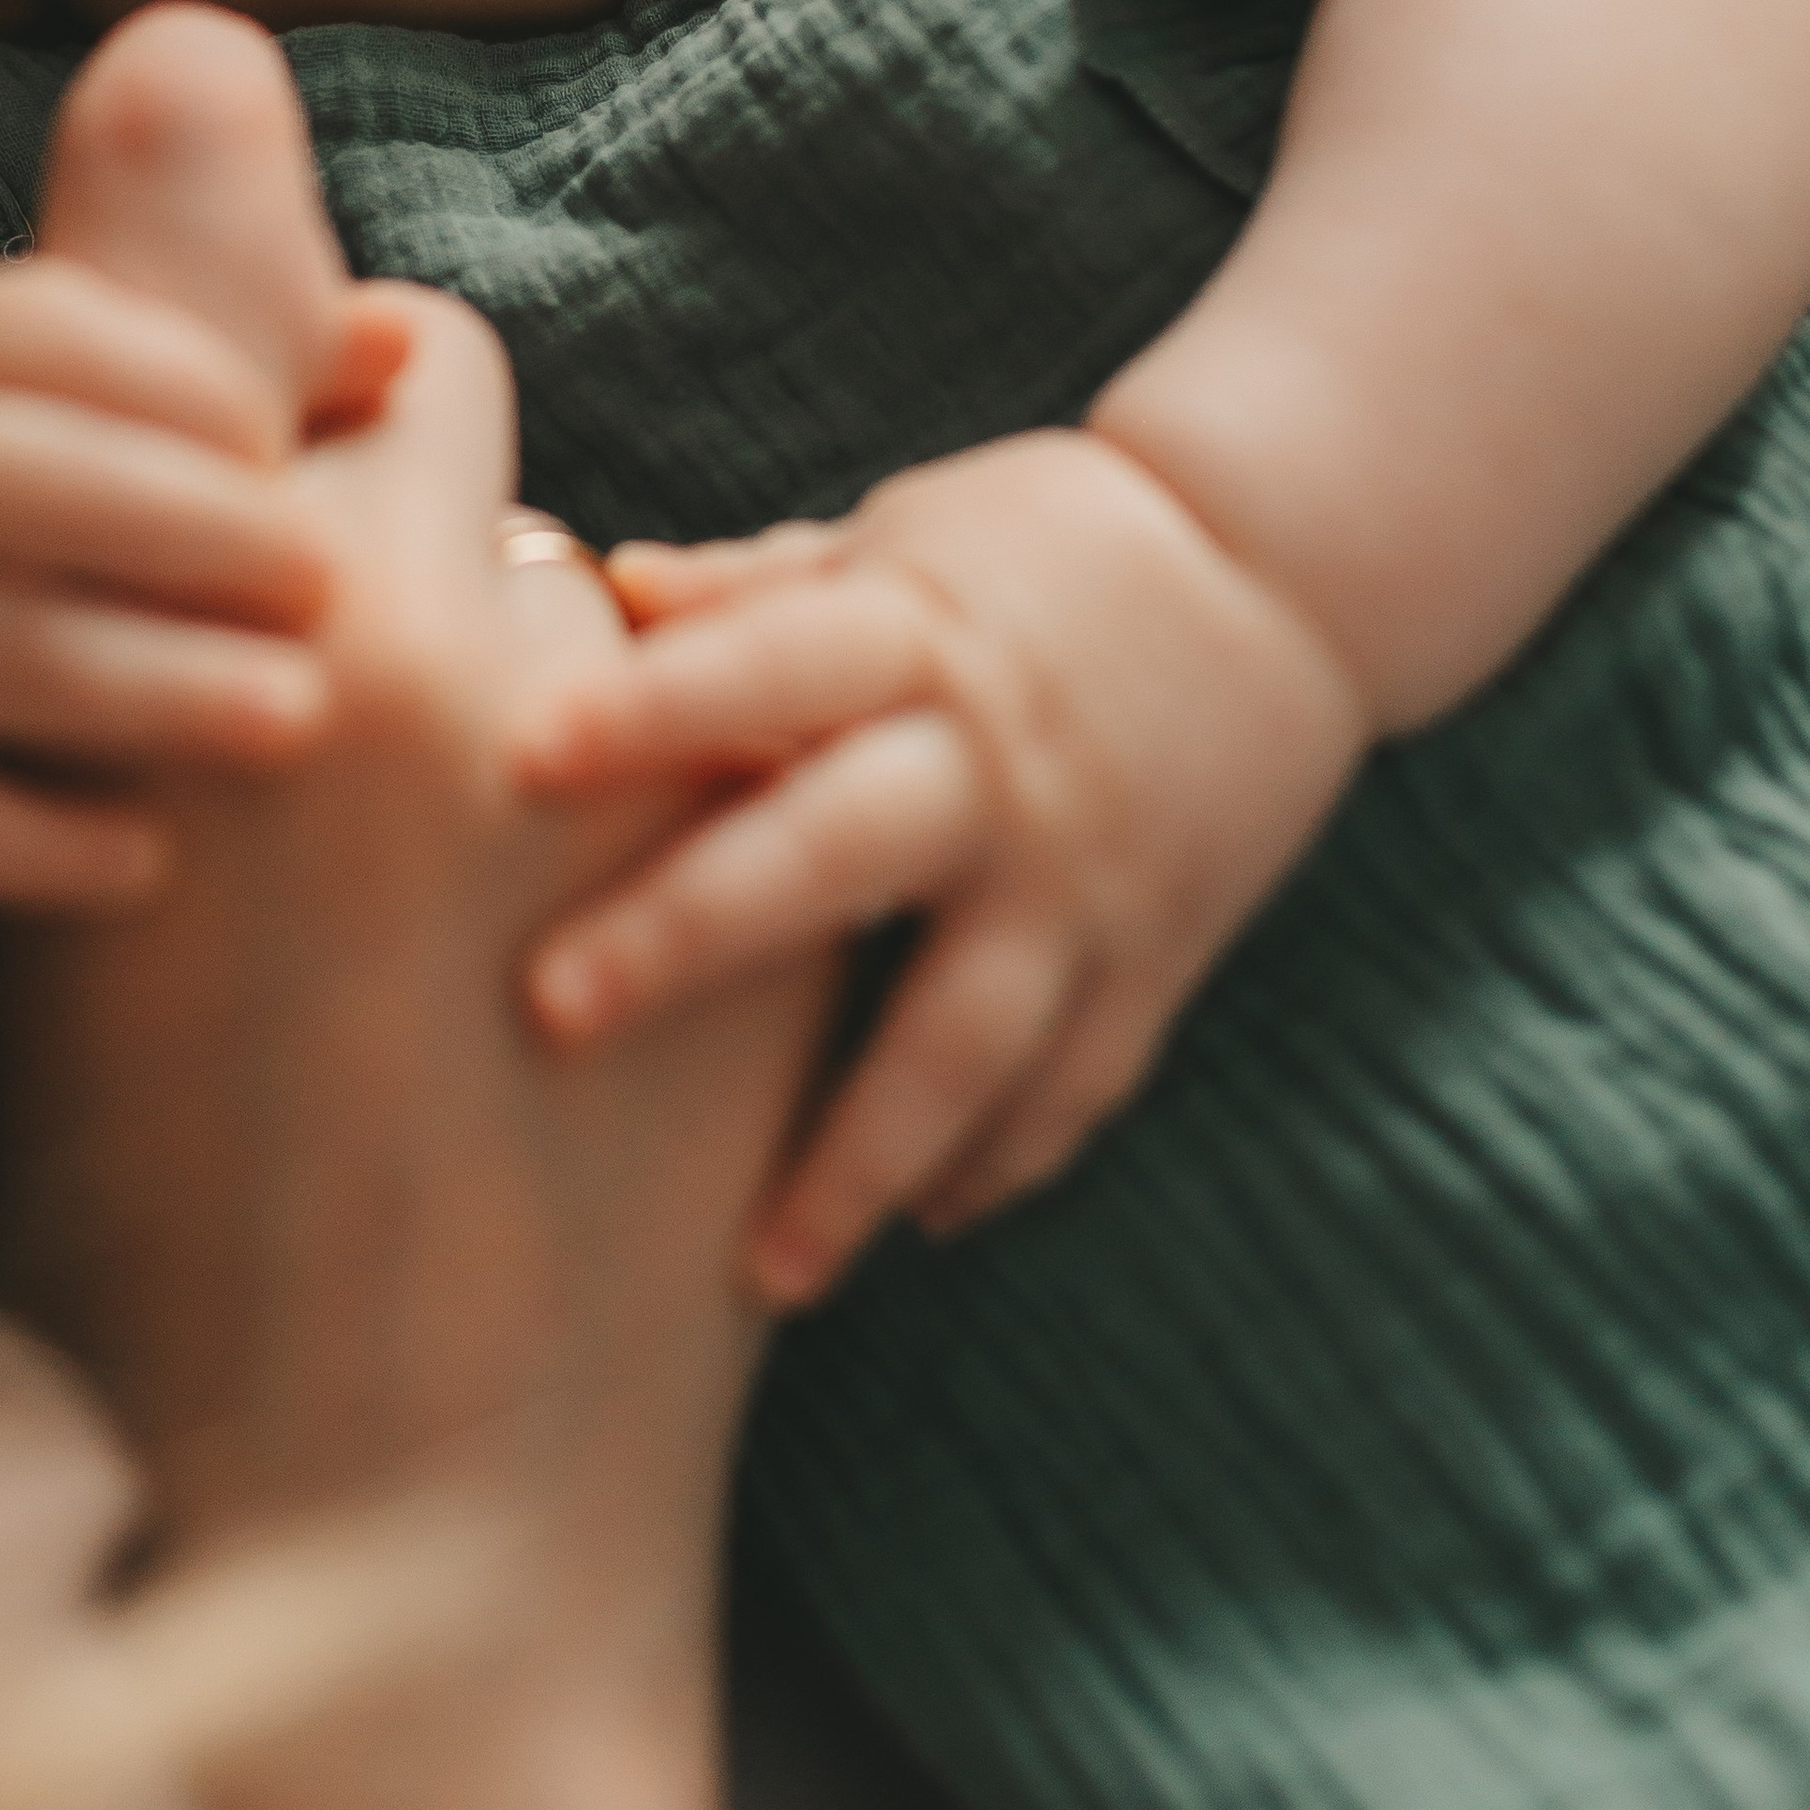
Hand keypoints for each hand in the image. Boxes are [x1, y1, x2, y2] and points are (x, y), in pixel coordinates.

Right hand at [0, 5, 413, 908]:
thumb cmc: (109, 500)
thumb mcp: (166, 404)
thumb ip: (282, 356)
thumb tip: (401, 342)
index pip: (24, 332)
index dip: (162, 379)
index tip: (286, 443)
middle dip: (166, 524)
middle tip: (321, 578)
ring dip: (137, 686)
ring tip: (290, 714)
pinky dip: (29, 843)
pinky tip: (155, 857)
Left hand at [517, 435, 1362, 1305]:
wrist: (1286, 572)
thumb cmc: (1044, 545)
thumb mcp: (905, 537)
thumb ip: (757, 586)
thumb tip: (597, 589)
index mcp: (918, 631)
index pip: (770, 661)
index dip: (651, 705)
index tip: (522, 752)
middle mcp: (996, 761)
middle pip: (833, 854)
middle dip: (694, 934)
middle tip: (552, 1009)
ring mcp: (1083, 876)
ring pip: (966, 1033)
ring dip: (862, 1157)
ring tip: (763, 1273)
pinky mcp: (1156, 956)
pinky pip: (1073, 1085)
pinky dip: (998, 1165)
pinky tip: (914, 1228)